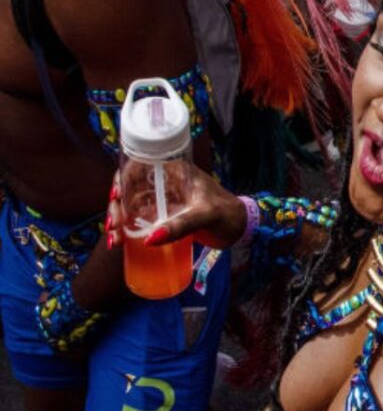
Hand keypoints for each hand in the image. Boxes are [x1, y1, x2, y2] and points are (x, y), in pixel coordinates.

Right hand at [107, 169, 248, 251]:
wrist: (240, 229)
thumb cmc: (228, 214)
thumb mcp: (206, 216)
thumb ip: (182, 226)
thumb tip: (150, 239)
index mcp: (175, 171)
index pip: (139, 167)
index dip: (121, 179)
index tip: (115, 197)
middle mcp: (165, 183)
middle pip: (129, 189)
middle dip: (116, 207)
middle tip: (115, 226)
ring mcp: (163, 200)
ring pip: (130, 206)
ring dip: (118, 220)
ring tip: (116, 240)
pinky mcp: (163, 217)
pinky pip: (139, 220)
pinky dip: (128, 230)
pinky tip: (121, 243)